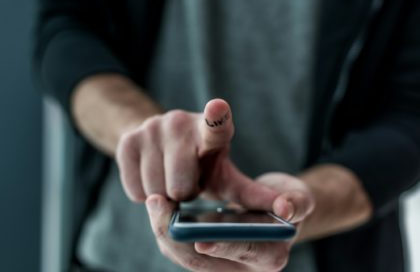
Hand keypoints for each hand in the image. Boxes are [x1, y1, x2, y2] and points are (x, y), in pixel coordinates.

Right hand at [116, 99, 279, 209]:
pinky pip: (134, 190)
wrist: (160, 144)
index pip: (216, 123)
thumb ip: (255, 196)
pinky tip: (152, 176)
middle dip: (185, 195)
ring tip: (170, 178)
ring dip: (163, 196)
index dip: (216, 116)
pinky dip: (144, 193)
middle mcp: (180, 122)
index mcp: (213, 131)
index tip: (218, 106)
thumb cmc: (202, 166)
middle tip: (188, 183)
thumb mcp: (227, 179)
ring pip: (155, 191)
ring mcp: (151, 128)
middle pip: (181, 187)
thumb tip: (288, 212)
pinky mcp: (128, 140)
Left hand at [145, 173, 313, 271]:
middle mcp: (243, 268)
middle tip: (159, 204)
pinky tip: (159, 207)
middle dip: (177, 236)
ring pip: (185, 256)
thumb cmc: (286, 201)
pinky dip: (168, 229)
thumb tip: (287, 208)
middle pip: (203, 262)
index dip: (224, 247)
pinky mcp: (205, 255)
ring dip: (166, 231)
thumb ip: (297, 201)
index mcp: (269, 256)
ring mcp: (221, 264)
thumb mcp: (298, 197)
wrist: (273, 209)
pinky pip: (181, 248)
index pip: (244, 253)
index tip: (202, 240)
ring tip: (154, 202)